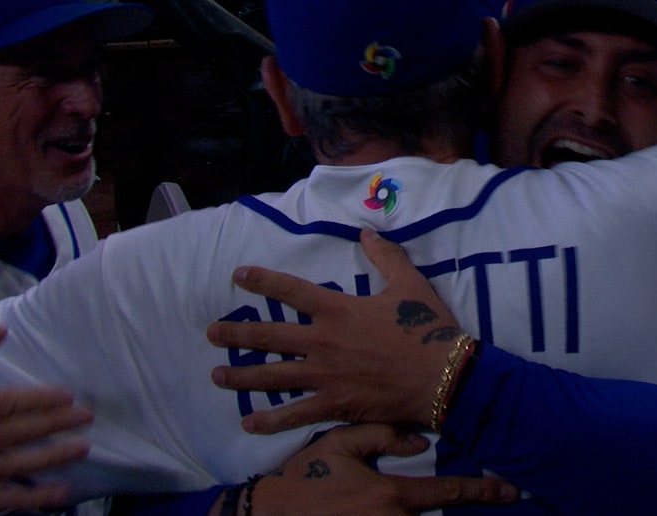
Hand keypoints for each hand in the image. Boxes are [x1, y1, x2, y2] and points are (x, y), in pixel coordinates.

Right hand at [0, 327, 92, 512]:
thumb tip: (1, 328)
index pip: (0, 404)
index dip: (35, 399)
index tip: (67, 394)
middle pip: (10, 434)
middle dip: (51, 425)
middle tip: (84, 416)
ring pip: (11, 466)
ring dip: (49, 459)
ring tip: (81, 447)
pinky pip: (4, 500)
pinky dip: (33, 499)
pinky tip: (61, 492)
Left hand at [209, 229, 459, 432]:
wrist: (444, 375)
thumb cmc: (427, 328)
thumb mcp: (408, 284)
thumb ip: (385, 256)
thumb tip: (367, 232)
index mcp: (338, 309)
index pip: (291, 291)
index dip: (262, 281)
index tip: (238, 276)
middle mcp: (323, 341)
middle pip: (270, 336)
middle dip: (237, 335)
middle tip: (211, 334)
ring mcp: (325, 375)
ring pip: (273, 376)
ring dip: (241, 377)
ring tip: (216, 376)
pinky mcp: (334, 404)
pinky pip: (295, 414)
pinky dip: (270, 421)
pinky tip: (248, 424)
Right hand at [246, 424, 517, 514]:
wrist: (272, 514)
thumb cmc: (307, 477)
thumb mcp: (341, 444)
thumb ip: (380, 436)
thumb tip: (416, 441)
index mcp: (391, 495)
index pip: (446, 493)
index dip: (480, 491)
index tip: (508, 490)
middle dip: (469, 510)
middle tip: (500, 498)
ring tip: (475, 510)